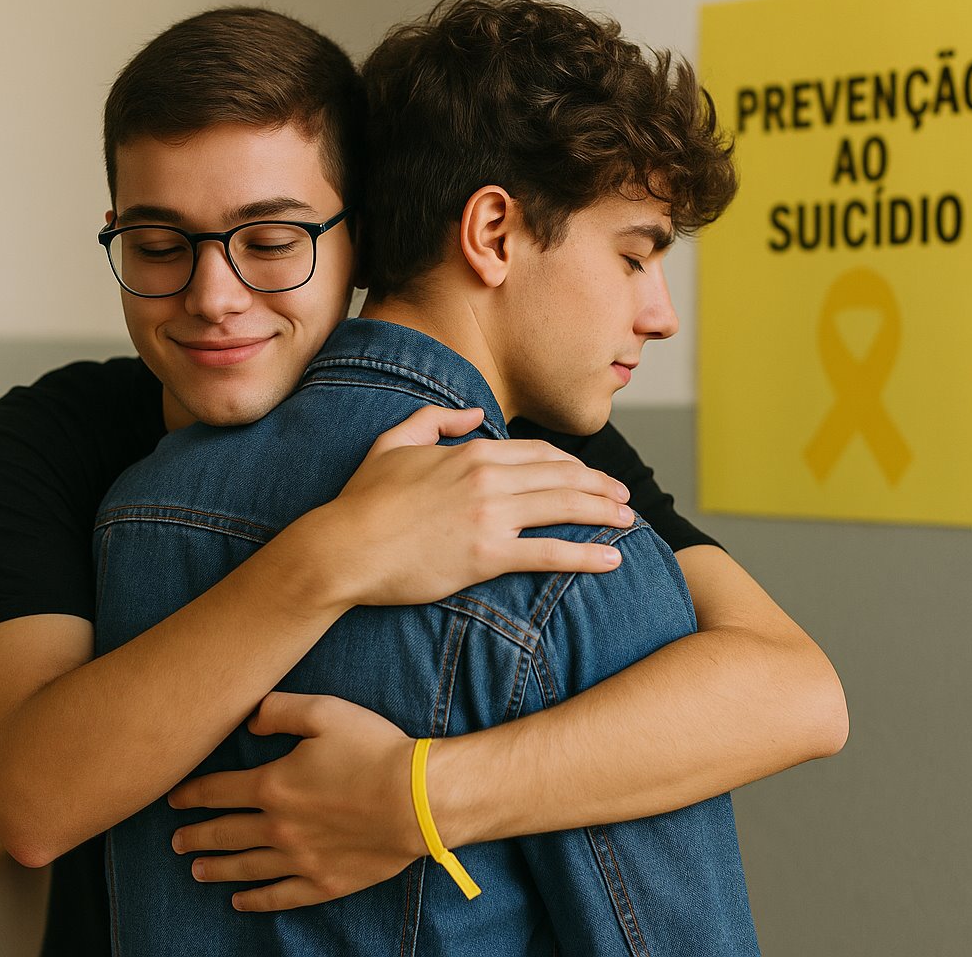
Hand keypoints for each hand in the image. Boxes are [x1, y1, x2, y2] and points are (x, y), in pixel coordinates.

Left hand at [169, 692, 421, 910]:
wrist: (418, 799)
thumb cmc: (373, 750)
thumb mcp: (325, 712)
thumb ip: (281, 710)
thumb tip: (249, 719)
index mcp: (273, 785)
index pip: (218, 791)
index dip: (190, 795)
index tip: (173, 800)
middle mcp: (278, 828)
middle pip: (225, 833)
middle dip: (196, 836)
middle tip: (176, 842)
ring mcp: (300, 860)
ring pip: (246, 867)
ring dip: (217, 868)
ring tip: (195, 870)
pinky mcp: (325, 882)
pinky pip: (280, 897)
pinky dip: (256, 900)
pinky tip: (240, 901)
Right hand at [324, 405, 633, 607]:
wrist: (343, 547)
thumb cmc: (363, 500)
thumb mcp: (392, 443)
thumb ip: (434, 420)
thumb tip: (474, 413)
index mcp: (469, 451)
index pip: (537, 453)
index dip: (572, 465)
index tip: (592, 476)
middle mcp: (487, 477)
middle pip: (561, 476)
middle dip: (599, 486)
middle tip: (623, 498)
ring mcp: (490, 515)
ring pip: (564, 507)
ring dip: (603, 513)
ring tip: (629, 522)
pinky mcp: (487, 554)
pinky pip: (549, 552)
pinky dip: (585, 554)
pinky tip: (612, 559)